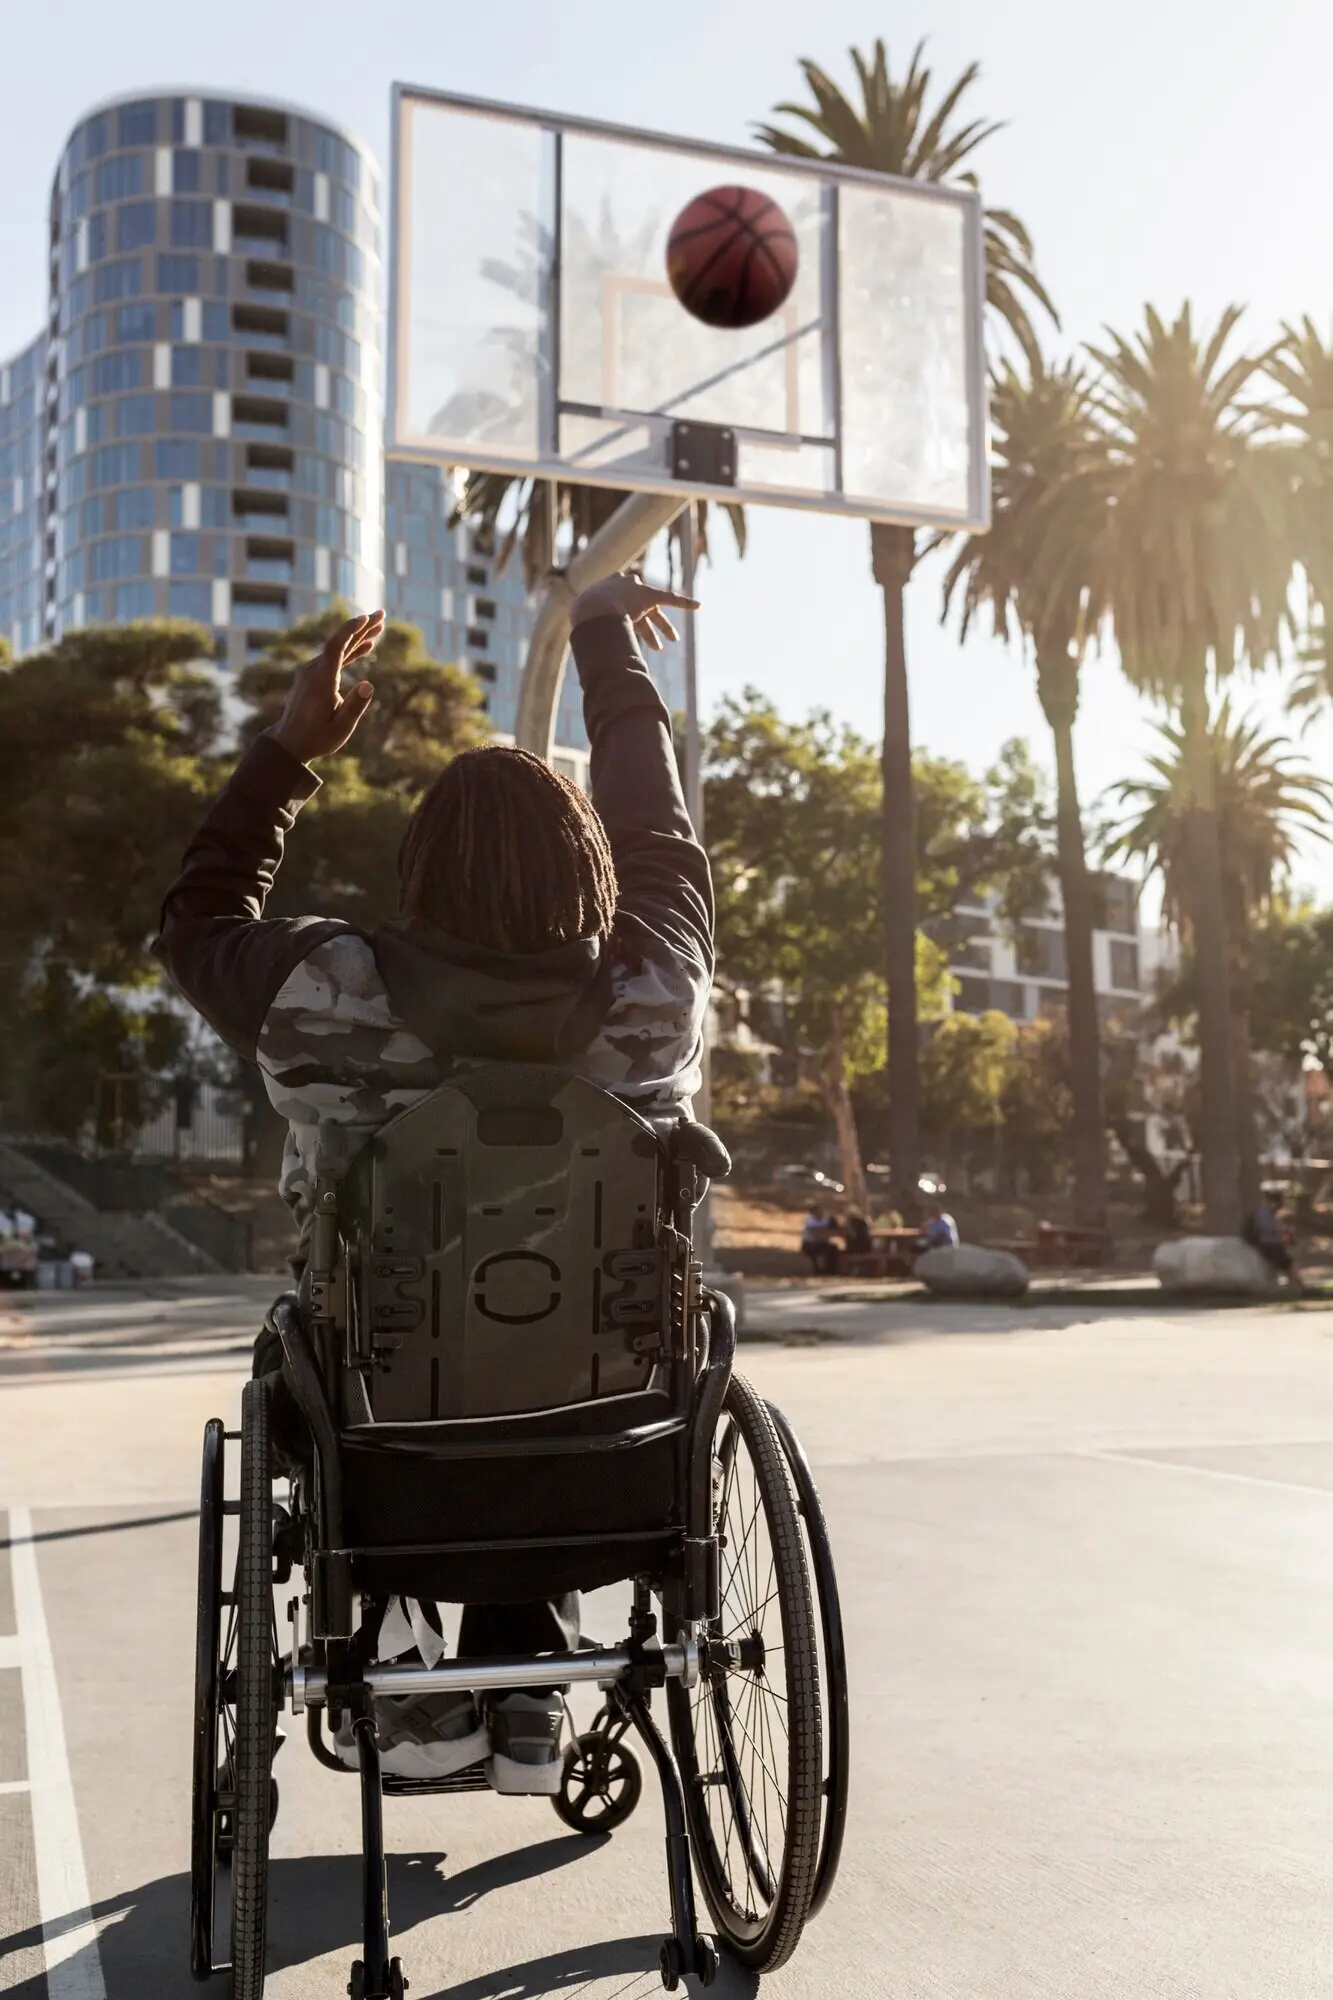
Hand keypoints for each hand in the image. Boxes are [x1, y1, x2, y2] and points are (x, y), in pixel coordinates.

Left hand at [267, 610, 384, 763]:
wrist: (289, 743)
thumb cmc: (316, 738)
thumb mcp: (340, 728)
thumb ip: (354, 707)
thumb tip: (369, 685)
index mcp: (321, 681)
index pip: (335, 647)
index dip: (350, 631)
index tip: (366, 618)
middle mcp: (314, 671)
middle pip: (339, 642)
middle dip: (361, 627)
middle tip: (382, 613)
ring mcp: (312, 672)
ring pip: (338, 649)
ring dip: (359, 638)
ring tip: (380, 626)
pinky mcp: (314, 677)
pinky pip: (334, 659)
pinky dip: (350, 652)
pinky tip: (367, 647)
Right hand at [569, 570, 698, 652]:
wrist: (591, 609)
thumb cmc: (584, 620)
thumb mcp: (584, 629)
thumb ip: (592, 641)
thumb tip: (590, 660)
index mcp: (607, 598)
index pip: (623, 611)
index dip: (632, 622)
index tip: (635, 626)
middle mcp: (622, 592)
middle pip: (640, 613)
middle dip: (649, 629)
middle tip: (658, 646)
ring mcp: (635, 593)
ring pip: (654, 613)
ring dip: (664, 627)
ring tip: (673, 641)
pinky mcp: (648, 594)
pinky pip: (670, 598)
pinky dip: (684, 602)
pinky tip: (698, 605)